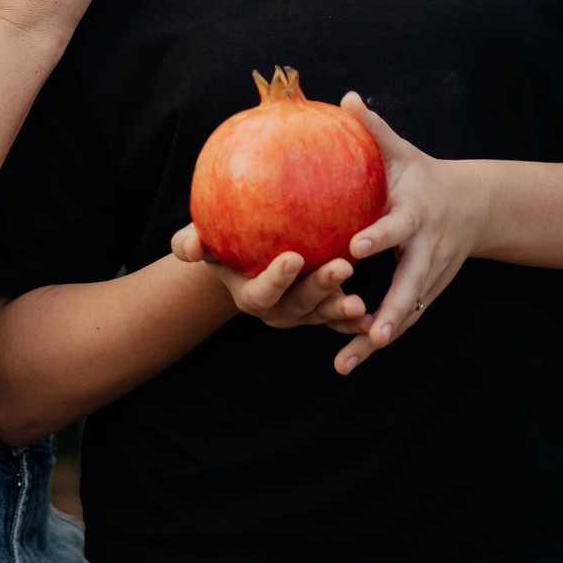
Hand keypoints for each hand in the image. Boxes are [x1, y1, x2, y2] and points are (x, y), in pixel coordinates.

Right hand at [170, 223, 365, 330]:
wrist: (250, 257)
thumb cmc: (223, 241)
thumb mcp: (203, 240)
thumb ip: (190, 243)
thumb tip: (189, 246)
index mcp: (250, 294)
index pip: (262, 291)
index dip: (276, 278)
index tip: (292, 257)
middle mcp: (278, 310)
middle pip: (300, 304)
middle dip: (320, 288)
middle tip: (342, 266)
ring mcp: (304, 314)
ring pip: (324, 314)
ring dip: (342, 308)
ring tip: (361, 300)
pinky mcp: (326, 312)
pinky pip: (343, 321)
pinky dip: (357, 321)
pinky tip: (374, 314)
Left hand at [331, 96, 491, 374]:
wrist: (475, 206)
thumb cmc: (424, 175)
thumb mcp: (404, 152)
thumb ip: (375, 129)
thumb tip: (346, 97)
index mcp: (417, 215)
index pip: (398, 227)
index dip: (380, 236)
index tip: (355, 245)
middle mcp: (427, 250)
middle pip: (411, 284)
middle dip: (393, 309)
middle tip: (372, 331)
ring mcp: (429, 276)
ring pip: (407, 310)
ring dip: (380, 336)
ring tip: (349, 361)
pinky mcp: (425, 292)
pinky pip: (402, 319)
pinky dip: (377, 339)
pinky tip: (348, 361)